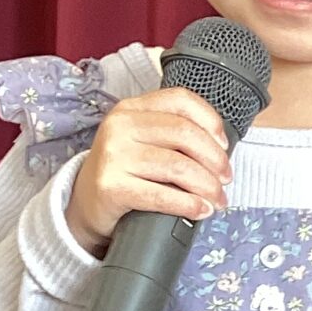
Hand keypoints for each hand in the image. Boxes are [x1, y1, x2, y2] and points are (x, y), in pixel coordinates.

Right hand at [66, 88, 231, 251]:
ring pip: (178, 166)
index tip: (223, 144)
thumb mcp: (142, 140)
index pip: (181, 100)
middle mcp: (121, 126)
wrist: (86, 203)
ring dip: (207, 186)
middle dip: (215, 159)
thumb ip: (172, 133)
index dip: (210, 121)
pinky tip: (200, 210)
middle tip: (225, 179)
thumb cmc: (124, 171)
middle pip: (184, 133)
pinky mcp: (111, 187)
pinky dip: (189, 205)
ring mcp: (114, 155)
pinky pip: (162, 196)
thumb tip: (221, 148)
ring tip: (217, 199)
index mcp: (132, 108)